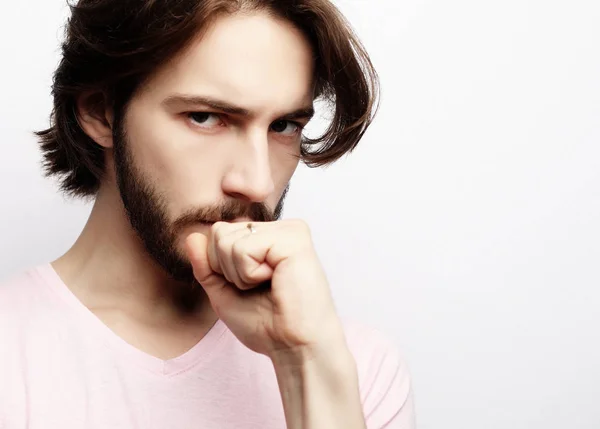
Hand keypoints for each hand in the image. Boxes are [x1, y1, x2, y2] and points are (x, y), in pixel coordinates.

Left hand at [185, 219, 345, 361]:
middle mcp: (279, 228)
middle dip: (228, 270)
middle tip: (260, 288)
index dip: (220, 268)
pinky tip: (275, 282)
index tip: (250, 288)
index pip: (218, 233)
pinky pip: (244, 248)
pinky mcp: (294, 239)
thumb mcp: (224, 293)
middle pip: (219, 232)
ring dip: (240, 275)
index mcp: (267, 237)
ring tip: (269, 286)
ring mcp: (288, 230)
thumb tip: (191, 236)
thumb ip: (206, 265)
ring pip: (227, 240)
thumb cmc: (267, 324)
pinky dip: (250, 274)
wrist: (294, 347)